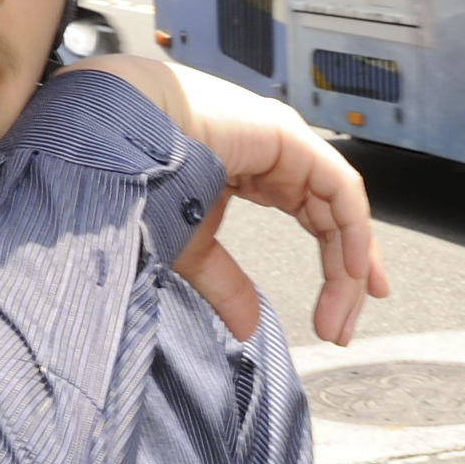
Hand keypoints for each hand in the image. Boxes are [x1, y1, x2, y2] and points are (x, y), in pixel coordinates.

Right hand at [68, 53, 394, 344]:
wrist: (113, 139)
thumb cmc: (140, 177)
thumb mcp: (192, 249)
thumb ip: (227, 286)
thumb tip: (247, 328)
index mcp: (257, 171)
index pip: (316, 219)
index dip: (336, 268)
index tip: (338, 314)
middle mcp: (279, 154)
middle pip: (334, 219)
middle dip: (346, 278)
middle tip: (342, 326)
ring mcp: (287, 142)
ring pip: (340, 208)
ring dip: (349, 265)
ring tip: (342, 313)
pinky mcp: (288, 135)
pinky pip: (339, 187)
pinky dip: (351, 229)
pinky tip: (349, 270)